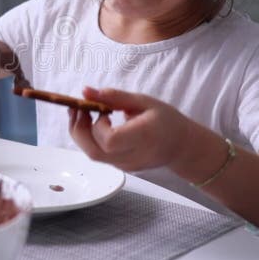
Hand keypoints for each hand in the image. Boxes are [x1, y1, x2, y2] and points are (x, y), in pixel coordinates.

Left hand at [68, 87, 191, 171]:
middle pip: (94, 152)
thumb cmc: (165, 120)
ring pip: (93, 155)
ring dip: (80, 133)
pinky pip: (99, 155)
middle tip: (78, 109)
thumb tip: (85, 91)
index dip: (98, 126)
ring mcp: (126, 165)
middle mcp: (133, 156)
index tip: (101, 111)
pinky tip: (92, 124)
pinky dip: (89, 139)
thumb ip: (114, 96)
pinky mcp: (121, 168)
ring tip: (82, 114)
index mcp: (143, 138)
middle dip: (78, 129)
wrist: (181, 146)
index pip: (111, 141)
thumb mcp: (144, 101)